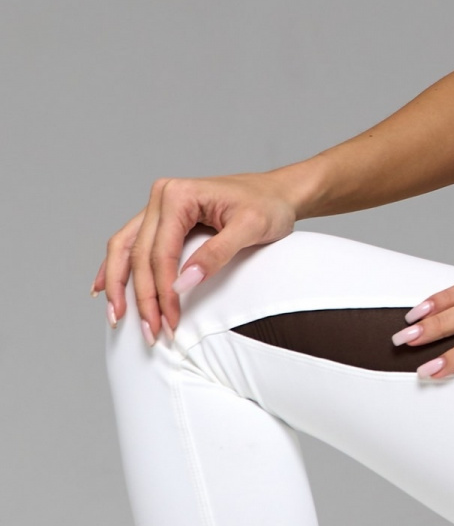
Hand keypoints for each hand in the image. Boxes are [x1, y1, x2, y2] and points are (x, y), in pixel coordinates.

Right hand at [97, 173, 301, 342]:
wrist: (277, 193)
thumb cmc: (268, 206)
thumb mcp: (251, 228)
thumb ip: (216, 254)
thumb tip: (181, 284)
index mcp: (180, 195)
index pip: (161, 253)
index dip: (162, 292)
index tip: (170, 323)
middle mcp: (162, 197)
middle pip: (138, 255)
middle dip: (142, 298)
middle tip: (150, 332)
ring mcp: (157, 206)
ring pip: (124, 249)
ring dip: (118, 285)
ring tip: (117, 317)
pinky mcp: (160, 218)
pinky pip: (129, 244)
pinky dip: (115, 267)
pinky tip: (105, 289)